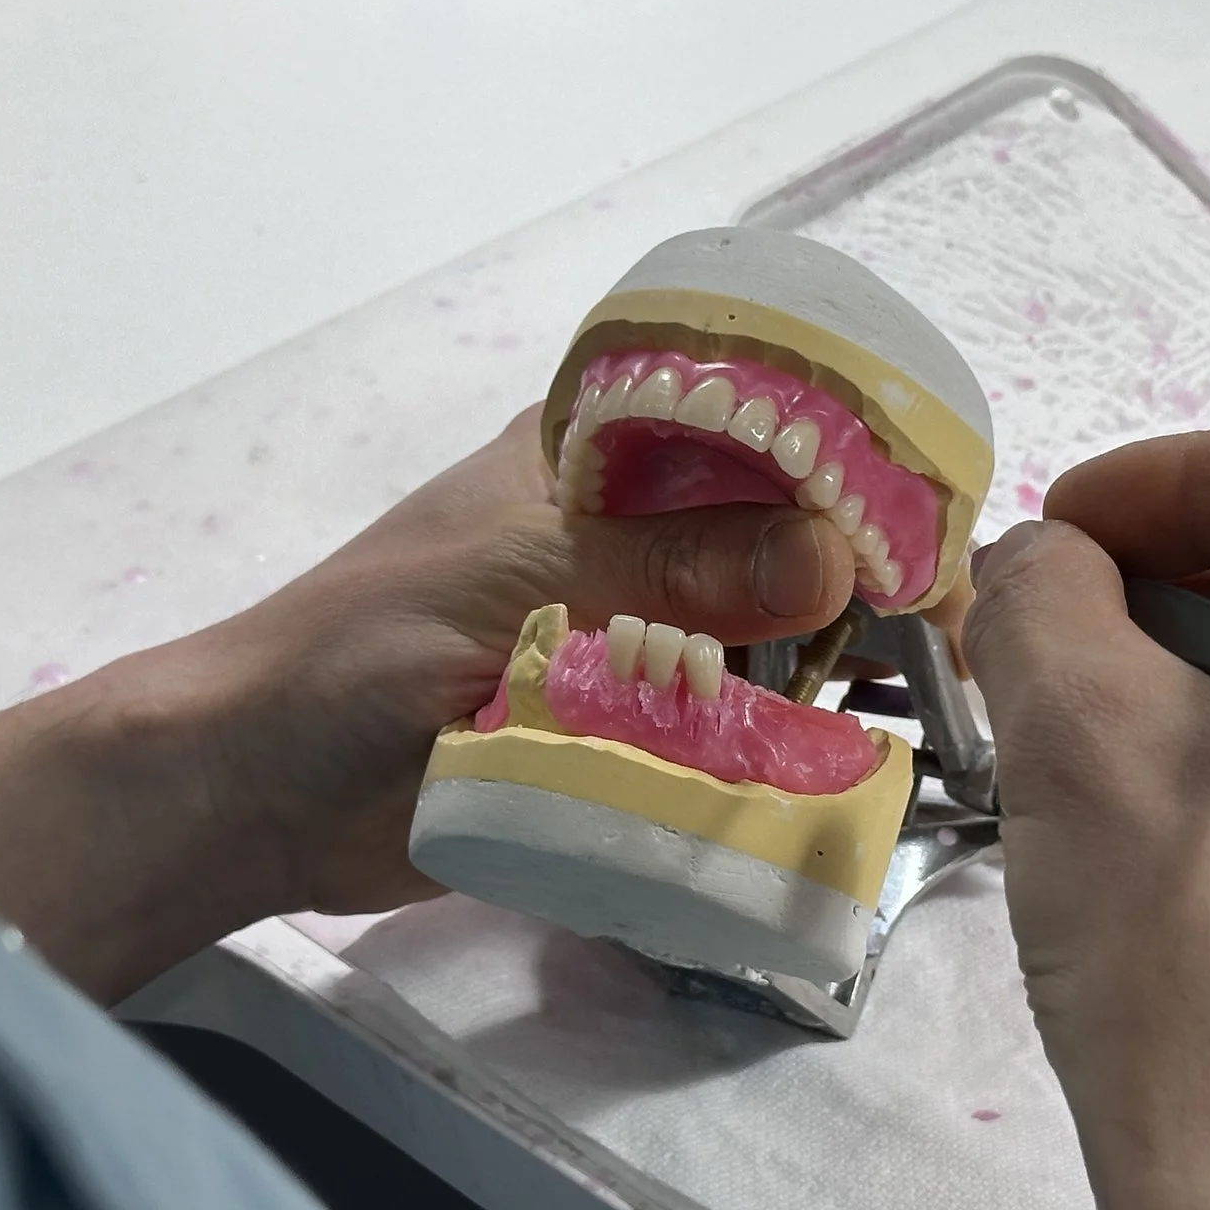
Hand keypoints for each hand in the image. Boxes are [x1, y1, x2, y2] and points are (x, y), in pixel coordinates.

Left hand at [0, 406, 854, 1001]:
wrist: (259, 792)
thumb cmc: (362, 650)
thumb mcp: (518, 583)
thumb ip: (670, 568)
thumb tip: (832, 558)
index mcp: (597, 456)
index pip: (751, 417)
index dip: (844, 449)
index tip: (930, 505)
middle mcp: (634, 536)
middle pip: (784, 531)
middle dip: (865, 567)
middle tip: (949, 628)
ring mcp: (639, 637)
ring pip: (773, 633)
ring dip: (841, 660)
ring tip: (932, 697)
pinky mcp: (633, 735)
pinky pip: (736, 728)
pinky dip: (795, 740)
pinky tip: (863, 757)